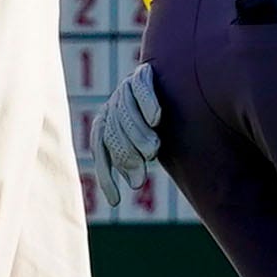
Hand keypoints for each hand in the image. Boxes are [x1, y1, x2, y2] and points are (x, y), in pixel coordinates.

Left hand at [94, 63, 163, 204]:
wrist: (175, 82)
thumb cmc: (161, 125)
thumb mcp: (146, 145)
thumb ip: (137, 158)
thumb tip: (134, 184)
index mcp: (106, 125)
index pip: (101, 152)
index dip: (106, 177)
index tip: (116, 202)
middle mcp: (111, 107)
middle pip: (113, 134)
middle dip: (127, 157)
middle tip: (142, 178)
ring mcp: (124, 90)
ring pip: (125, 113)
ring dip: (138, 134)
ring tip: (153, 152)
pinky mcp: (141, 74)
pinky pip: (140, 88)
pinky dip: (147, 102)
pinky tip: (156, 118)